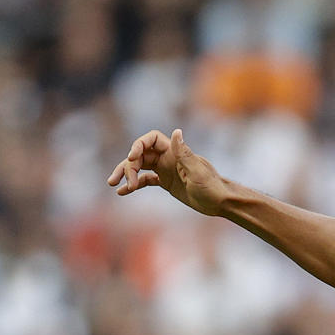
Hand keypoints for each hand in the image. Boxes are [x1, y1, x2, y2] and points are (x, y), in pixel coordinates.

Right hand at [106, 128, 225, 215]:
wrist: (220, 202)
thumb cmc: (212, 187)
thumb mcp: (197, 172)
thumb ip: (184, 153)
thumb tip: (176, 132)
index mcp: (174, 152)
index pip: (150, 139)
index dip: (138, 145)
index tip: (132, 158)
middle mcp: (168, 158)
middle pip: (141, 155)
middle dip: (128, 166)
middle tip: (124, 181)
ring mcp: (165, 170)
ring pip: (140, 167)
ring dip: (126, 174)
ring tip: (114, 185)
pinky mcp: (166, 182)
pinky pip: (145, 180)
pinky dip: (134, 185)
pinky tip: (123, 191)